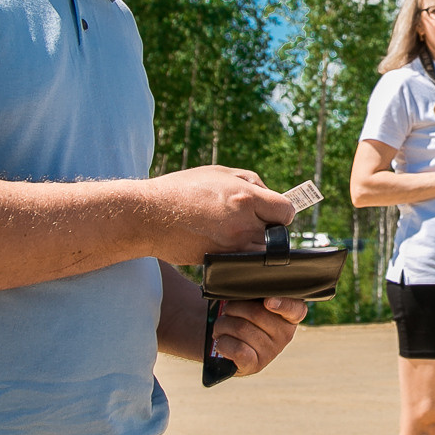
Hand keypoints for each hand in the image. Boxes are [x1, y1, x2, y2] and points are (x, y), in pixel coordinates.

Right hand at [143, 166, 295, 263]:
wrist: (148, 216)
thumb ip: (250, 182)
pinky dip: (238, 255)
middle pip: (276, 234)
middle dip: (268, 228)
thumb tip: (269, 195)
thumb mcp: (219, 173)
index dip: (281, 212)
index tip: (271, 212)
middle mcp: (243, 223)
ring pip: (261, 252)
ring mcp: (232, 246)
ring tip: (233, 232)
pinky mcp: (220, 262)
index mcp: (246, 198)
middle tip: (250, 222)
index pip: (286, 211)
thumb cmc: (182, 189)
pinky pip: (242, 262)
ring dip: (254, 244)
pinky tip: (222, 242)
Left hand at [210, 296, 307, 374]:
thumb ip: (256, 294)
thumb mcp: (254, 304)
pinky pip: (238, 350)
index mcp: (289, 317)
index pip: (296, 309)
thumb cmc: (244, 319)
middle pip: (256, 313)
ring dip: (223, 325)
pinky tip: (221, 342)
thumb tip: (245, 289)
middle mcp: (285, 335)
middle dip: (233, 308)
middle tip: (226, 311)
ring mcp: (271, 352)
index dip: (283, 304)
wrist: (230, 348)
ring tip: (221, 327)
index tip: (268, 301)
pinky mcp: (255, 365)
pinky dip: (223, 343)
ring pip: (241, 328)